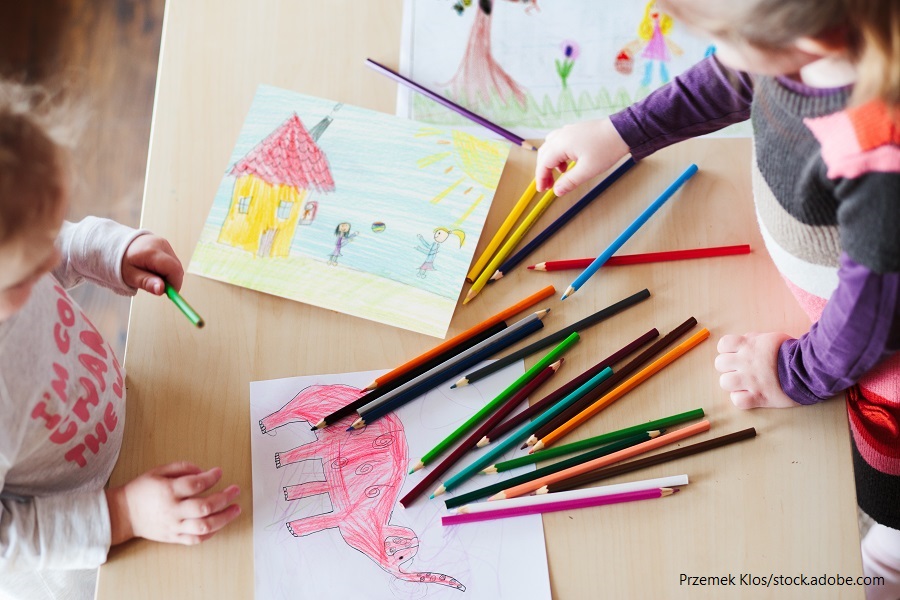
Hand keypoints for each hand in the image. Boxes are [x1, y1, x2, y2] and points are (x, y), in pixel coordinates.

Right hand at [105, 462, 240, 545]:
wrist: (122, 514)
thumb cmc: (142, 490)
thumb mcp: (158, 471)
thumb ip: (182, 467)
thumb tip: (203, 471)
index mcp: (168, 491)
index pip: (196, 484)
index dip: (212, 477)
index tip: (219, 472)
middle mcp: (173, 510)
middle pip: (204, 506)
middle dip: (225, 497)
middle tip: (236, 490)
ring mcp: (174, 526)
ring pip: (204, 526)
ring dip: (224, 518)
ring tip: (236, 509)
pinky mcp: (174, 538)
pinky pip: (196, 539)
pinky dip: (211, 533)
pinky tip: (221, 524)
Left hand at [122, 234, 183, 294]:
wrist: (116, 245)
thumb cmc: (121, 261)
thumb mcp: (130, 276)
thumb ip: (146, 282)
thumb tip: (161, 289)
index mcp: (151, 252)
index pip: (174, 269)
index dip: (175, 284)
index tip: (168, 294)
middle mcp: (161, 245)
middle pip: (176, 267)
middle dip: (171, 281)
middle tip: (156, 286)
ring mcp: (164, 243)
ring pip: (175, 265)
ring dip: (168, 275)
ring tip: (152, 276)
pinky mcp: (165, 245)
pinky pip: (172, 261)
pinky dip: (167, 269)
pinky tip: (154, 270)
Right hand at [534, 118, 628, 195]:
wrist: (623, 131)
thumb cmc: (606, 149)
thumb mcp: (587, 170)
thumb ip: (569, 182)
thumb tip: (557, 192)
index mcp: (561, 144)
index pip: (543, 163)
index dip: (541, 178)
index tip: (542, 190)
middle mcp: (561, 135)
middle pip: (544, 154)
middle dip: (544, 171)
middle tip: (549, 185)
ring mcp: (568, 131)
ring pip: (550, 147)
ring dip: (551, 161)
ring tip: (561, 173)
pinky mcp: (575, 130)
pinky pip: (559, 142)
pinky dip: (559, 154)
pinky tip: (569, 162)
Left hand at [715, 332, 797, 408]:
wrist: (809, 368)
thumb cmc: (793, 352)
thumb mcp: (772, 337)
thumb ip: (755, 339)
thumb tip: (745, 341)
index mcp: (749, 345)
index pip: (723, 344)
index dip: (727, 350)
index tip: (736, 354)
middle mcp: (745, 362)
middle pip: (720, 364)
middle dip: (728, 367)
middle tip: (741, 370)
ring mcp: (750, 380)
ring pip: (724, 382)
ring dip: (732, 383)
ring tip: (744, 384)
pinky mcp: (758, 397)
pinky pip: (737, 400)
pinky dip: (741, 399)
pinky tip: (750, 395)